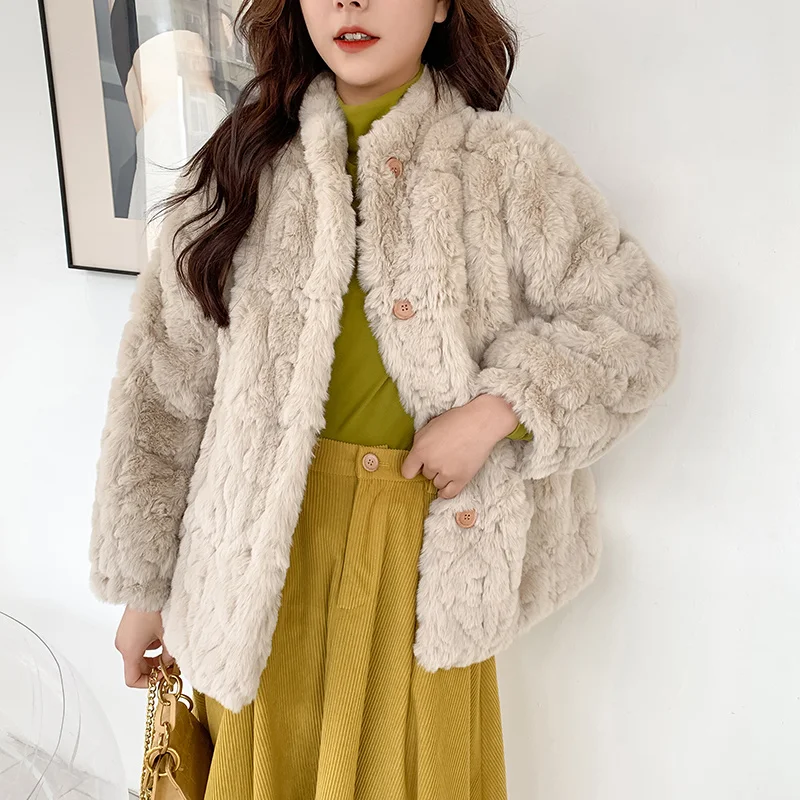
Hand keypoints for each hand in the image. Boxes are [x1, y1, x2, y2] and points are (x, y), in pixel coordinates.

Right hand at [114, 605, 174, 688]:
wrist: (146, 587)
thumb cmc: (153, 609)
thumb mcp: (167, 635)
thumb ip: (170, 654)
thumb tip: (171, 663)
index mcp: (129, 650)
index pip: (132, 679)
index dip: (148, 683)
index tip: (162, 677)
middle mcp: (123, 645)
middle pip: (137, 667)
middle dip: (155, 668)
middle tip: (171, 664)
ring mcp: (125, 636)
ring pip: (139, 655)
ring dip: (154, 655)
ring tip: (170, 646)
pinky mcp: (128, 628)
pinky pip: (139, 644)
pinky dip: (151, 645)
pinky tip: (163, 635)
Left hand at [400, 394, 520, 497]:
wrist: (480, 423)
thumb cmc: (455, 420)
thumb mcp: (429, 426)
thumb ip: (419, 442)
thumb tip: (417, 456)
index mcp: (420, 450)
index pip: (407, 471)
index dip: (412, 468)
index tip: (416, 466)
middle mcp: (431, 464)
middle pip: (425, 475)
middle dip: (431, 467)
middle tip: (443, 455)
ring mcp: (446, 473)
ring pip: (437, 483)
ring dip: (441, 476)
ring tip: (450, 464)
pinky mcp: (461, 479)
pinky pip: (449, 493)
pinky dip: (445, 492)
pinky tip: (445, 488)